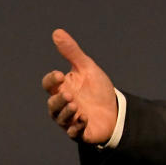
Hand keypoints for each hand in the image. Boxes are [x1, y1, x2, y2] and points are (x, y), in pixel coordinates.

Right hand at [42, 28, 117, 144]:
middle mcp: (63, 105)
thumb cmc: (97, 89)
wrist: (116, 110)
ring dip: (66, 113)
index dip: (52, 80)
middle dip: (59, 99)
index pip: (49, 84)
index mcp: (62, 88)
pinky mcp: (81, 132)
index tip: (60, 74)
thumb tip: (57, 32)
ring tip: (75, 106)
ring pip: (60, 118)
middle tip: (69, 94)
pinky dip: (77, 127)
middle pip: (52, 104)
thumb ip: (72, 52)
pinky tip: (83, 119)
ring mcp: (70, 119)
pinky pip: (74, 132)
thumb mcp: (87, 68)